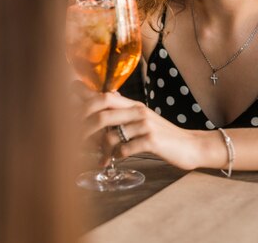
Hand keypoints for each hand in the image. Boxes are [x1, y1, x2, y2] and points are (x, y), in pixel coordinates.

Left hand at [74, 82, 205, 169]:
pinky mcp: (152, 141)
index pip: (104, 95)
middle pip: (103, 111)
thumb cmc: (163, 135)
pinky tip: (115, 161)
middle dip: (85, 125)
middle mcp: (137, 111)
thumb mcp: (143, 117)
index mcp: (132, 105)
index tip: (67, 99)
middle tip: (75, 141)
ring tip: (101, 159)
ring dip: (101, 149)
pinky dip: (117, 156)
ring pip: (111, 134)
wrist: (190, 146)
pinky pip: (126, 148)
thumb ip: (125, 108)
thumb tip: (108, 95)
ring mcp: (145, 125)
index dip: (84, 97)